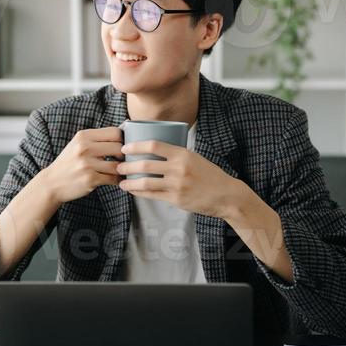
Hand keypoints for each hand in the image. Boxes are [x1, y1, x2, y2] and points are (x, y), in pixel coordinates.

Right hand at [45, 127, 122, 203]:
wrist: (52, 182)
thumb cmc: (69, 162)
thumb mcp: (78, 144)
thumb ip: (97, 138)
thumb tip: (124, 132)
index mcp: (83, 136)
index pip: (114, 132)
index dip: (122, 139)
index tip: (121, 146)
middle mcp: (85, 148)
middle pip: (119, 147)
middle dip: (123, 155)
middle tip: (121, 160)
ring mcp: (87, 164)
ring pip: (117, 165)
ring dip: (121, 169)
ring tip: (119, 170)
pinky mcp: (90, 179)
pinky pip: (113, 178)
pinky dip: (117, 180)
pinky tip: (114, 179)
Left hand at [116, 139, 238, 218]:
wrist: (226, 195)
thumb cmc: (210, 175)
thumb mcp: (195, 158)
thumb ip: (176, 155)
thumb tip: (155, 151)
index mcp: (183, 154)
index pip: (154, 145)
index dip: (136, 146)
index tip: (125, 147)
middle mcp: (179, 168)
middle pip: (146, 165)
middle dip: (128, 165)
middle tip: (119, 165)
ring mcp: (177, 185)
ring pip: (146, 183)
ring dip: (130, 182)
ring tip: (121, 182)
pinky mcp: (176, 199)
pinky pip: (153, 195)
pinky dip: (140, 193)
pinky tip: (133, 191)